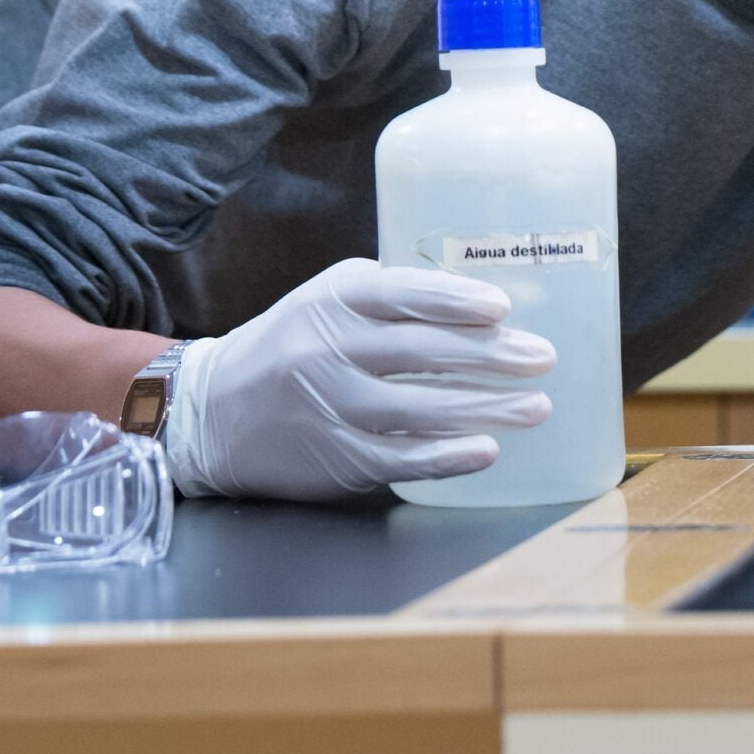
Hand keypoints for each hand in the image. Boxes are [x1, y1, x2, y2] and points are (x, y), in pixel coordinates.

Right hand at [162, 257, 555, 500]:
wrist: (212, 412)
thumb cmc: (290, 345)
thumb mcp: (325, 300)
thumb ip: (388, 296)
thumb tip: (476, 304)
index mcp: (333, 303)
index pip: (402, 296)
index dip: (455, 302)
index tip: (503, 309)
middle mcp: (328, 351)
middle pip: (421, 353)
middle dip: (490, 356)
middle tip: (542, 357)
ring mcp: (331, 408)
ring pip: (420, 409)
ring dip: (486, 409)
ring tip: (536, 406)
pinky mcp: (334, 458)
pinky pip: (401, 457)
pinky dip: (447, 456)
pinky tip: (486, 450)